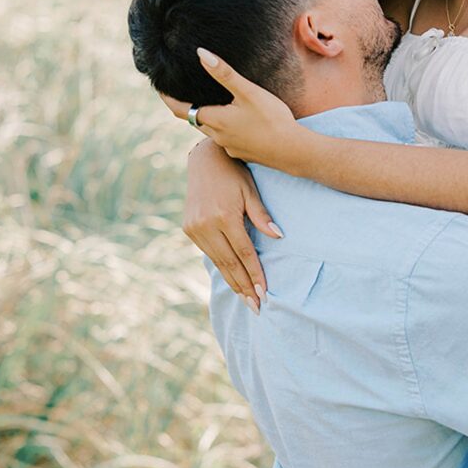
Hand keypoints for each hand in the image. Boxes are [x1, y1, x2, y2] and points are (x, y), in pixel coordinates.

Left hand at [159, 48, 301, 168]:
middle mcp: (217, 136)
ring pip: (211, 129)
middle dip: (189, 105)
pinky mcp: (242, 152)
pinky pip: (226, 138)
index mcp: (214, 120)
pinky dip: (224, 127)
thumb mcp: (248, 92)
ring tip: (212, 101)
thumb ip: (224, 74)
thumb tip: (200, 54)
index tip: (160, 87)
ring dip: (208, 116)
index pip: (181, 109)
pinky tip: (238, 119)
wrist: (294, 152)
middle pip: (195, 119)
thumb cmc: (272, 120)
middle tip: (185, 89)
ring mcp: (229, 147)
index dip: (168, 98)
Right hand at [183, 138, 282, 310]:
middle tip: (256, 307)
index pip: (244, 253)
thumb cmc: (234, 173)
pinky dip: (221, 268)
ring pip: (217, 262)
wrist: (204, 160)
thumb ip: (262, 216)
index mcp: (224, 216)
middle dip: (244, 287)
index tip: (264, 293)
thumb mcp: (251, 191)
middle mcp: (206, 225)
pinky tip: (232, 280)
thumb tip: (278, 238)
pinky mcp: (188, 228)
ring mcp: (194, 228)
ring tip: (246, 299)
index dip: (255, 274)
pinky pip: (209, 253)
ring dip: (232, 282)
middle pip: (229, 264)